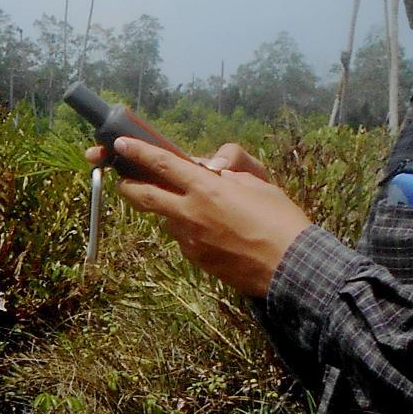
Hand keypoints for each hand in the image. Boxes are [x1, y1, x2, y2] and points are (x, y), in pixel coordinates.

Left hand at [107, 136, 311, 297]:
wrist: (291, 268)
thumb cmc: (281, 220)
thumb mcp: (257, 184)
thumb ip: (228, 177)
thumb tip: (213, 176)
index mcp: (206, 188)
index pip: (162, 164)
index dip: (138, 153)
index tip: (121, 145)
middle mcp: (191, 213)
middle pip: (145, 197)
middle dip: (129, 187)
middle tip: (125, 182)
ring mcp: (190, 240)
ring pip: (166, 220)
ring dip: (170, 211)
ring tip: (194, 209)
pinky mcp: (197, 260)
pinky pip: (184, 240)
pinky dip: (189, 231)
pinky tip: (213, 233)